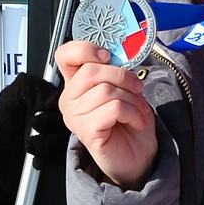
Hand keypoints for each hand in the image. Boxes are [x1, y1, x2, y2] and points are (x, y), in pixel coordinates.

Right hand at [56, 39, 156, 189]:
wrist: (138, 155)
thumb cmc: (129, 120)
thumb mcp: (124, 88)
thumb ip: (115, 71)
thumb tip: (119, 56)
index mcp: (76, 83)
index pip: (65, 55)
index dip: (85, 49)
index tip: (107, 56)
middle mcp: (69, 99)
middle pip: (91, 71)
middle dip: (122, 77)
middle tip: (137, 88)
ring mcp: (75, 117)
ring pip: (106, 91)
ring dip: (132, 99)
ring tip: (138, 110)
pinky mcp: (86, 132)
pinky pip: (113, 109)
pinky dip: (132, 113)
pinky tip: (136, 122)